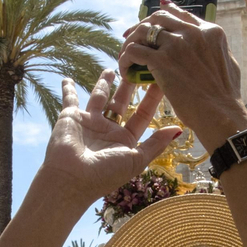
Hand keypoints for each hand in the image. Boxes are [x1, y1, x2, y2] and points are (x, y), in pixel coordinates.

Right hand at [36, 72, 182, 206]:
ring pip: (99, 97)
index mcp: (125, 140)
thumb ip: (156, 144)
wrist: (71, 180)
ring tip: (112, 68)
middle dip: (130, 85)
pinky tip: (67, 78)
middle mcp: (108, 130)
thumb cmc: (105, 173)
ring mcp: (89, 123)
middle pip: (122, 102)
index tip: (159, 79)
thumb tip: (179, 129)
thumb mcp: (136, 160)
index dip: (151, 98)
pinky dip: (67, 89)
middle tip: (138, 66)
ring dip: (104, 84)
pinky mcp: (70, 117)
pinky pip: (69, 99)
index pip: (142, 115)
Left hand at [116, 0, 245, 149]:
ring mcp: (177, 44)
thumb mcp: (227, 62)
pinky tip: (126, 72)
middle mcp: (192, 32)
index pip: (179, 13)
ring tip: (126, 57)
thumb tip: (205, 46)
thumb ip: (212, 48)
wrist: (222, 114)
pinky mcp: (162, 60)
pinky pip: (133, 51)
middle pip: (158, 17)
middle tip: (132, 39)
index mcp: (210, 31)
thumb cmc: (226, 96)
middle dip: (142, 26)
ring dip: (130, 42)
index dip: (162, 14)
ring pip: (142, 30)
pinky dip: (125, 60)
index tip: (150, 21)